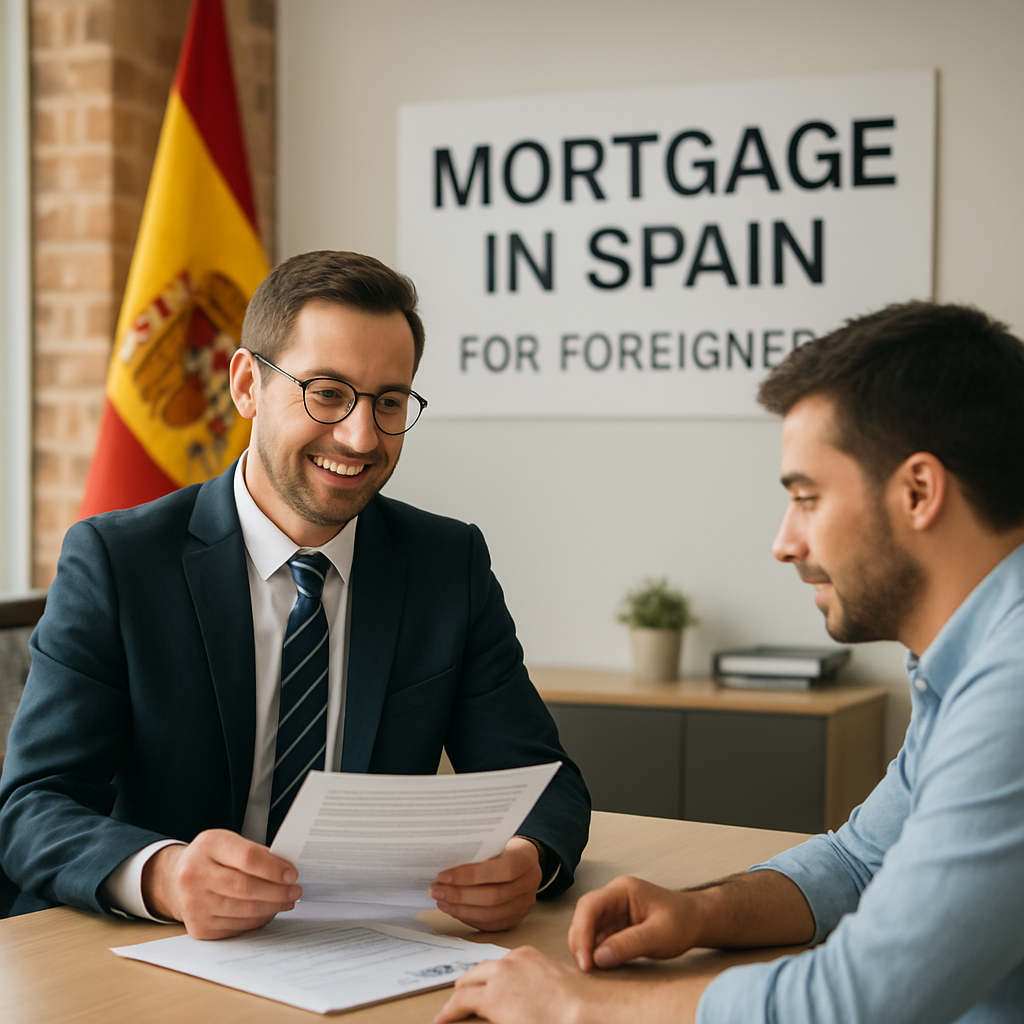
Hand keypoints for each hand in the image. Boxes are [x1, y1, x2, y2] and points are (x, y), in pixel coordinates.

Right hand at [141, 829, 300, 938]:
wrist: (175, 879)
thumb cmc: (208, 858)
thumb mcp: (228, 842)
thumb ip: (254, 853)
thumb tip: (286, 870)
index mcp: (208, 847)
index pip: (247, 858)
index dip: (274, 868)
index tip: (292, 874)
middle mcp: (195, 875)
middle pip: (246, 888)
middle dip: (277, 891)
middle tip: (295, 891)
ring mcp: (195, 904)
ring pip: (244, 911)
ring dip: (272, 907)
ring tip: (286, 901)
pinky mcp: (199, 927)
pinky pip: (237, 926)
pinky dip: (257, 920)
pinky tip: (268, 911)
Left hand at [430, 836, 542, 930]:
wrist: (522, 859)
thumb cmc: (501, 846)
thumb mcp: (494, 840)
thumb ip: (477, 851)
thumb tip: (443, 863)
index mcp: (526, 857)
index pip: (502, 870)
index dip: (471, 875)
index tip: (443, 876)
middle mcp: (530, 882)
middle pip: (494, 896)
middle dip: (460, 895)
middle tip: (435, 890)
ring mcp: (525, 903)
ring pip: (491, 914)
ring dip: (461, 909)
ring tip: (441, 901)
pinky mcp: (516, 918)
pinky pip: (491, 924)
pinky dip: (469, 918)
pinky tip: (453, 910)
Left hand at [434, 946, 703, 1023]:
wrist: (585, 1009)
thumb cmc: (578, 1004)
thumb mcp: (552, 987)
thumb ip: (532, 988)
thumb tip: (524, 1001)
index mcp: (527, 957)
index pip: (495, 968)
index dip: (483, 983)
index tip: (477, 992)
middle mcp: (509, 961)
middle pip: (476, 973)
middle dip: (465, 988)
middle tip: (457, 1002)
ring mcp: (499, 977)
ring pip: (467, 985)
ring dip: (457, 999)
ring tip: (447, 1012)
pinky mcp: (492, 998)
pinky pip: (463, 1003)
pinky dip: (450, 1011)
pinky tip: (442, 1019)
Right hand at [569, 875, 695, 970]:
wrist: (696, 921)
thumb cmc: (683, 920)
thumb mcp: (659, 935)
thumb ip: (629, 945)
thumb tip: (599, 957)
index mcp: (623, 890)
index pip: (590, 906)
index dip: (582, 932)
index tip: (585, 959)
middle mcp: (614, 897)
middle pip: (584, 916)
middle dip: (580, 942)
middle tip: (585, 967)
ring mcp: (614, 911)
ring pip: (587, 928)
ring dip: (586, 948)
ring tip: (591, 969)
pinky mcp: (616, 926)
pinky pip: (598, 937)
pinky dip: (595, 952)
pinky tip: (599, 965)